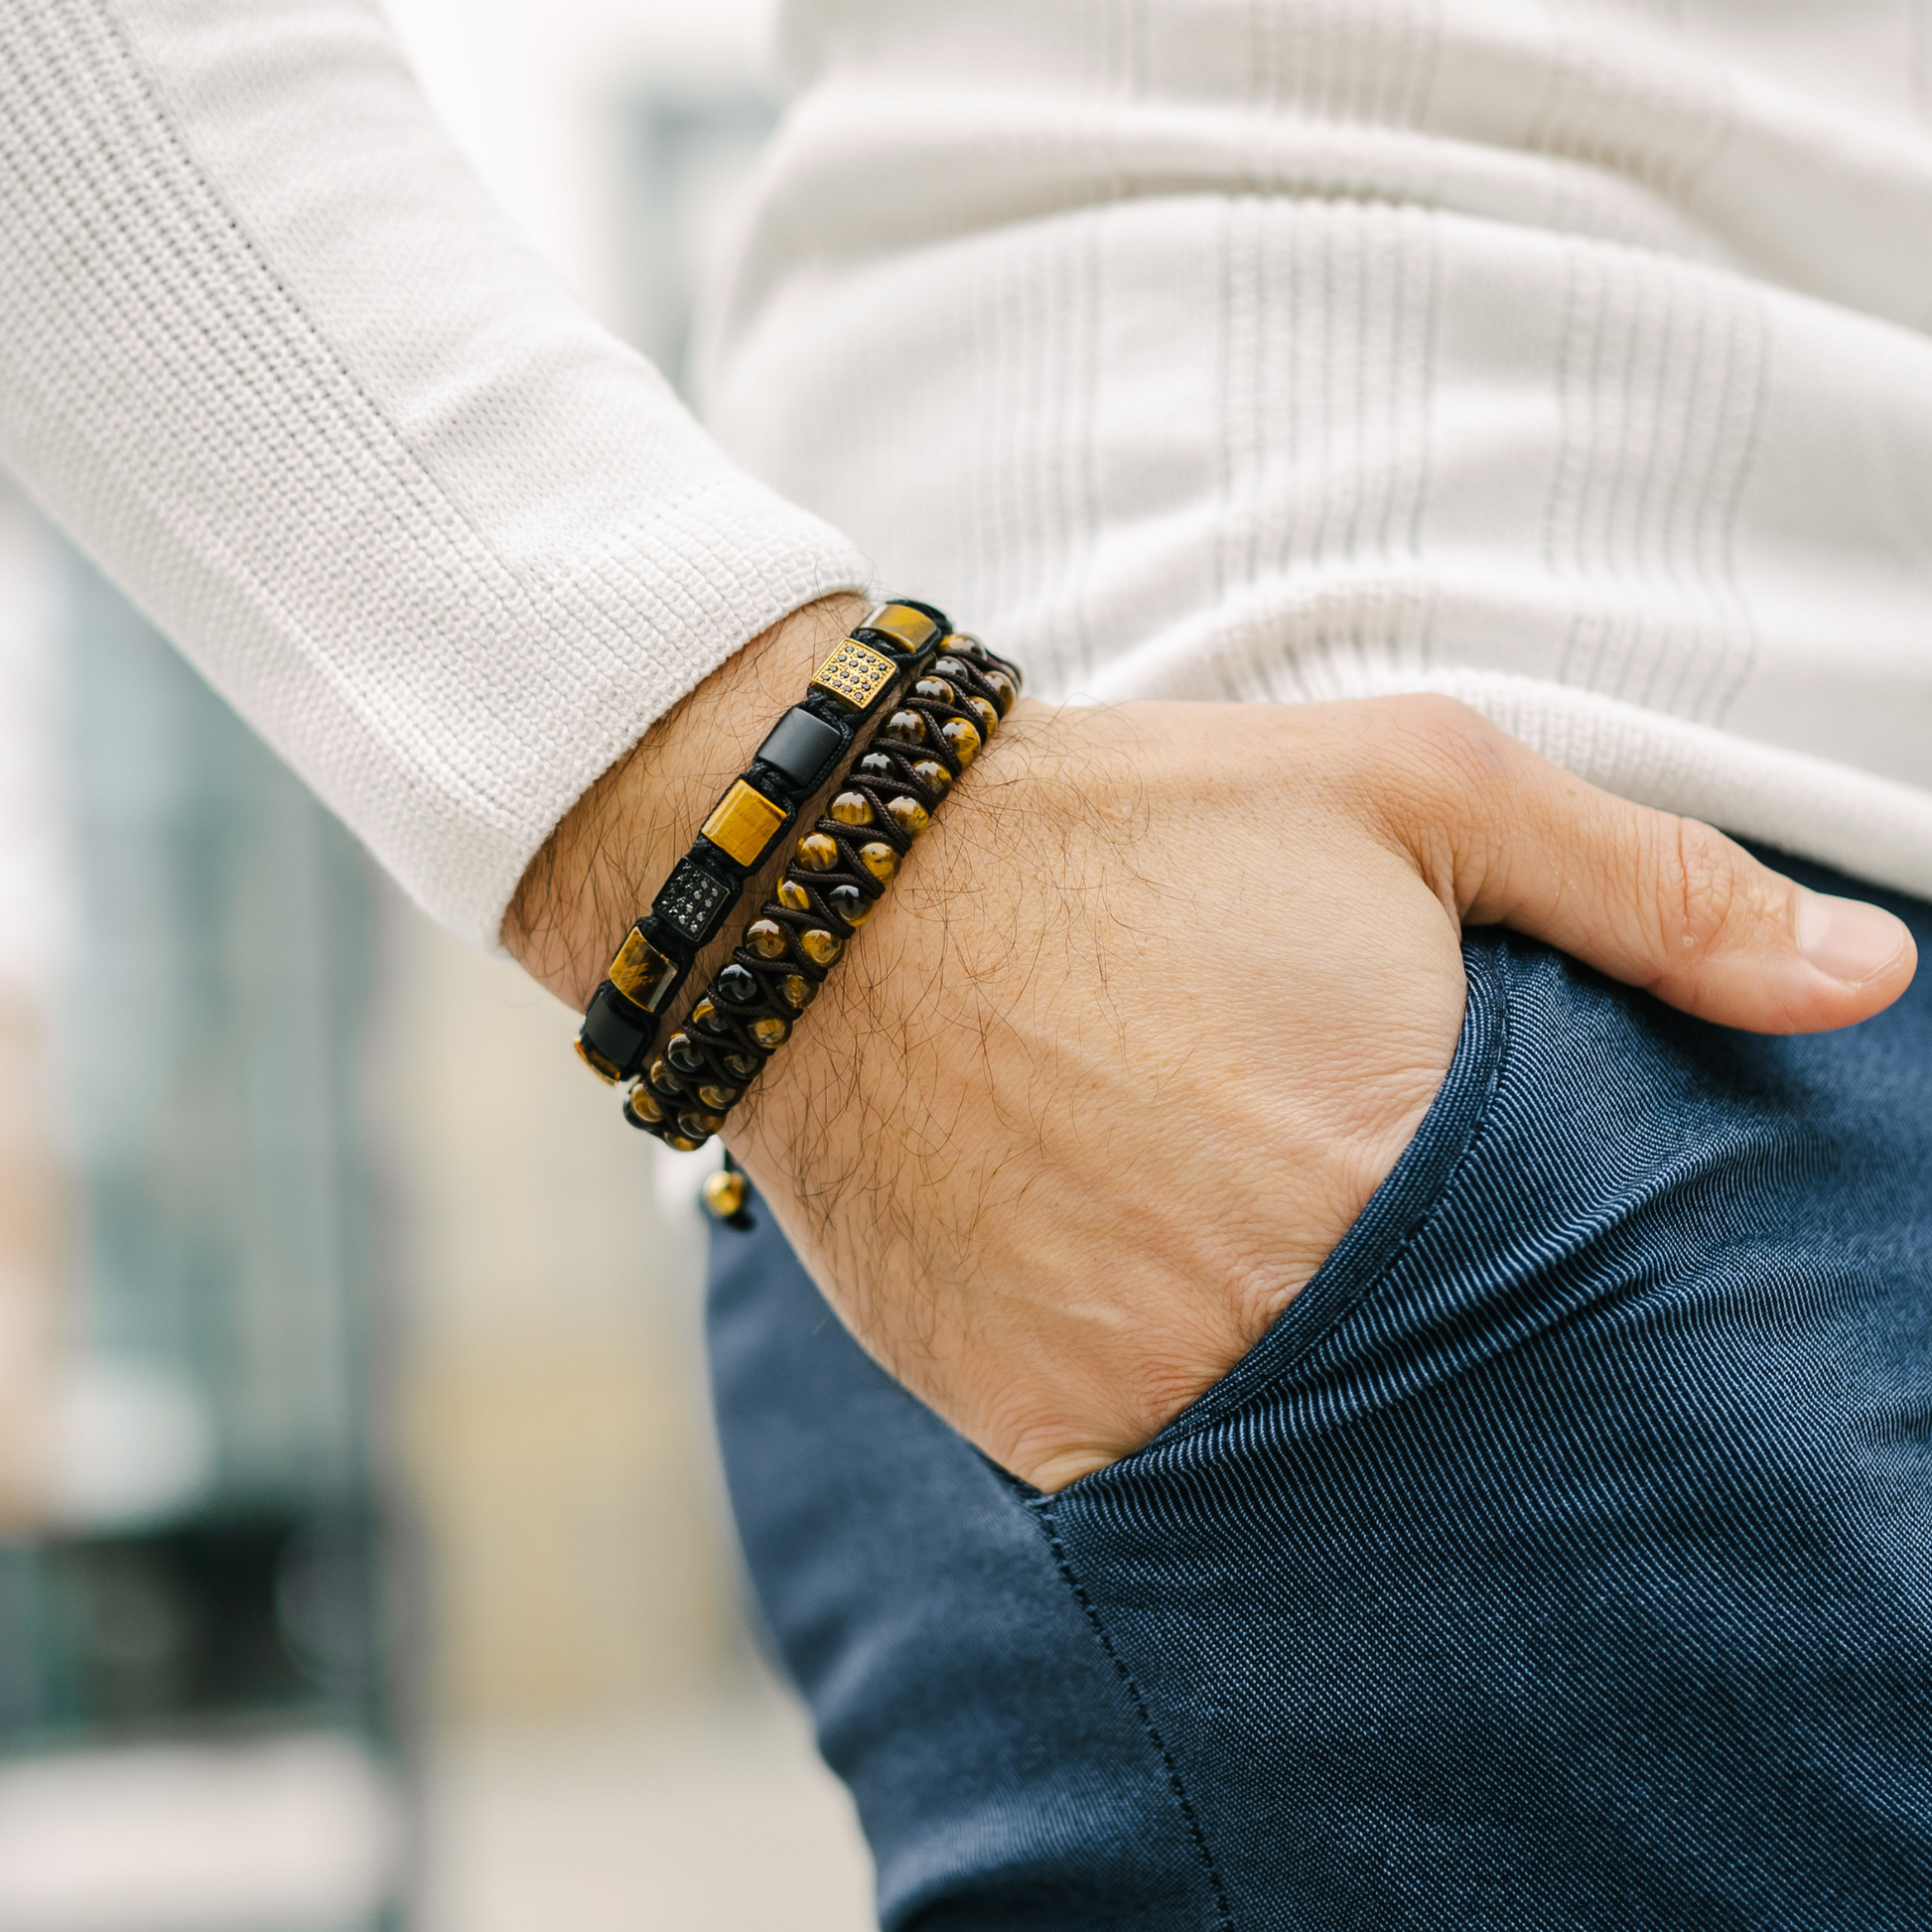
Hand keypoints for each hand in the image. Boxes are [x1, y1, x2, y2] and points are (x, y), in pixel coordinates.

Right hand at [508, 634, 1916, 1491]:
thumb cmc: (1134, 822)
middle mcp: (1274, 1313)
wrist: (832, 883)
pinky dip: (1193, 1412)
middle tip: (1371, 1216)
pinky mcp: (1032, 1428)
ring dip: (1320, 1384)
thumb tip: (1872, 977)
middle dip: (1447, 1327)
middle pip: (1449, 1394)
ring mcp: (1141, 1390)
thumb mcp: (1414, 785)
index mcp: (1400, 1164)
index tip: (1524, 1220)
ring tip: (1262, 1249)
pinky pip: (1166, 1481)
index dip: (1572, 1267)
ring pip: (1309, 1458)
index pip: (1580, 1305)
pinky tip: (1166, 1291)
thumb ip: (1654, 888)